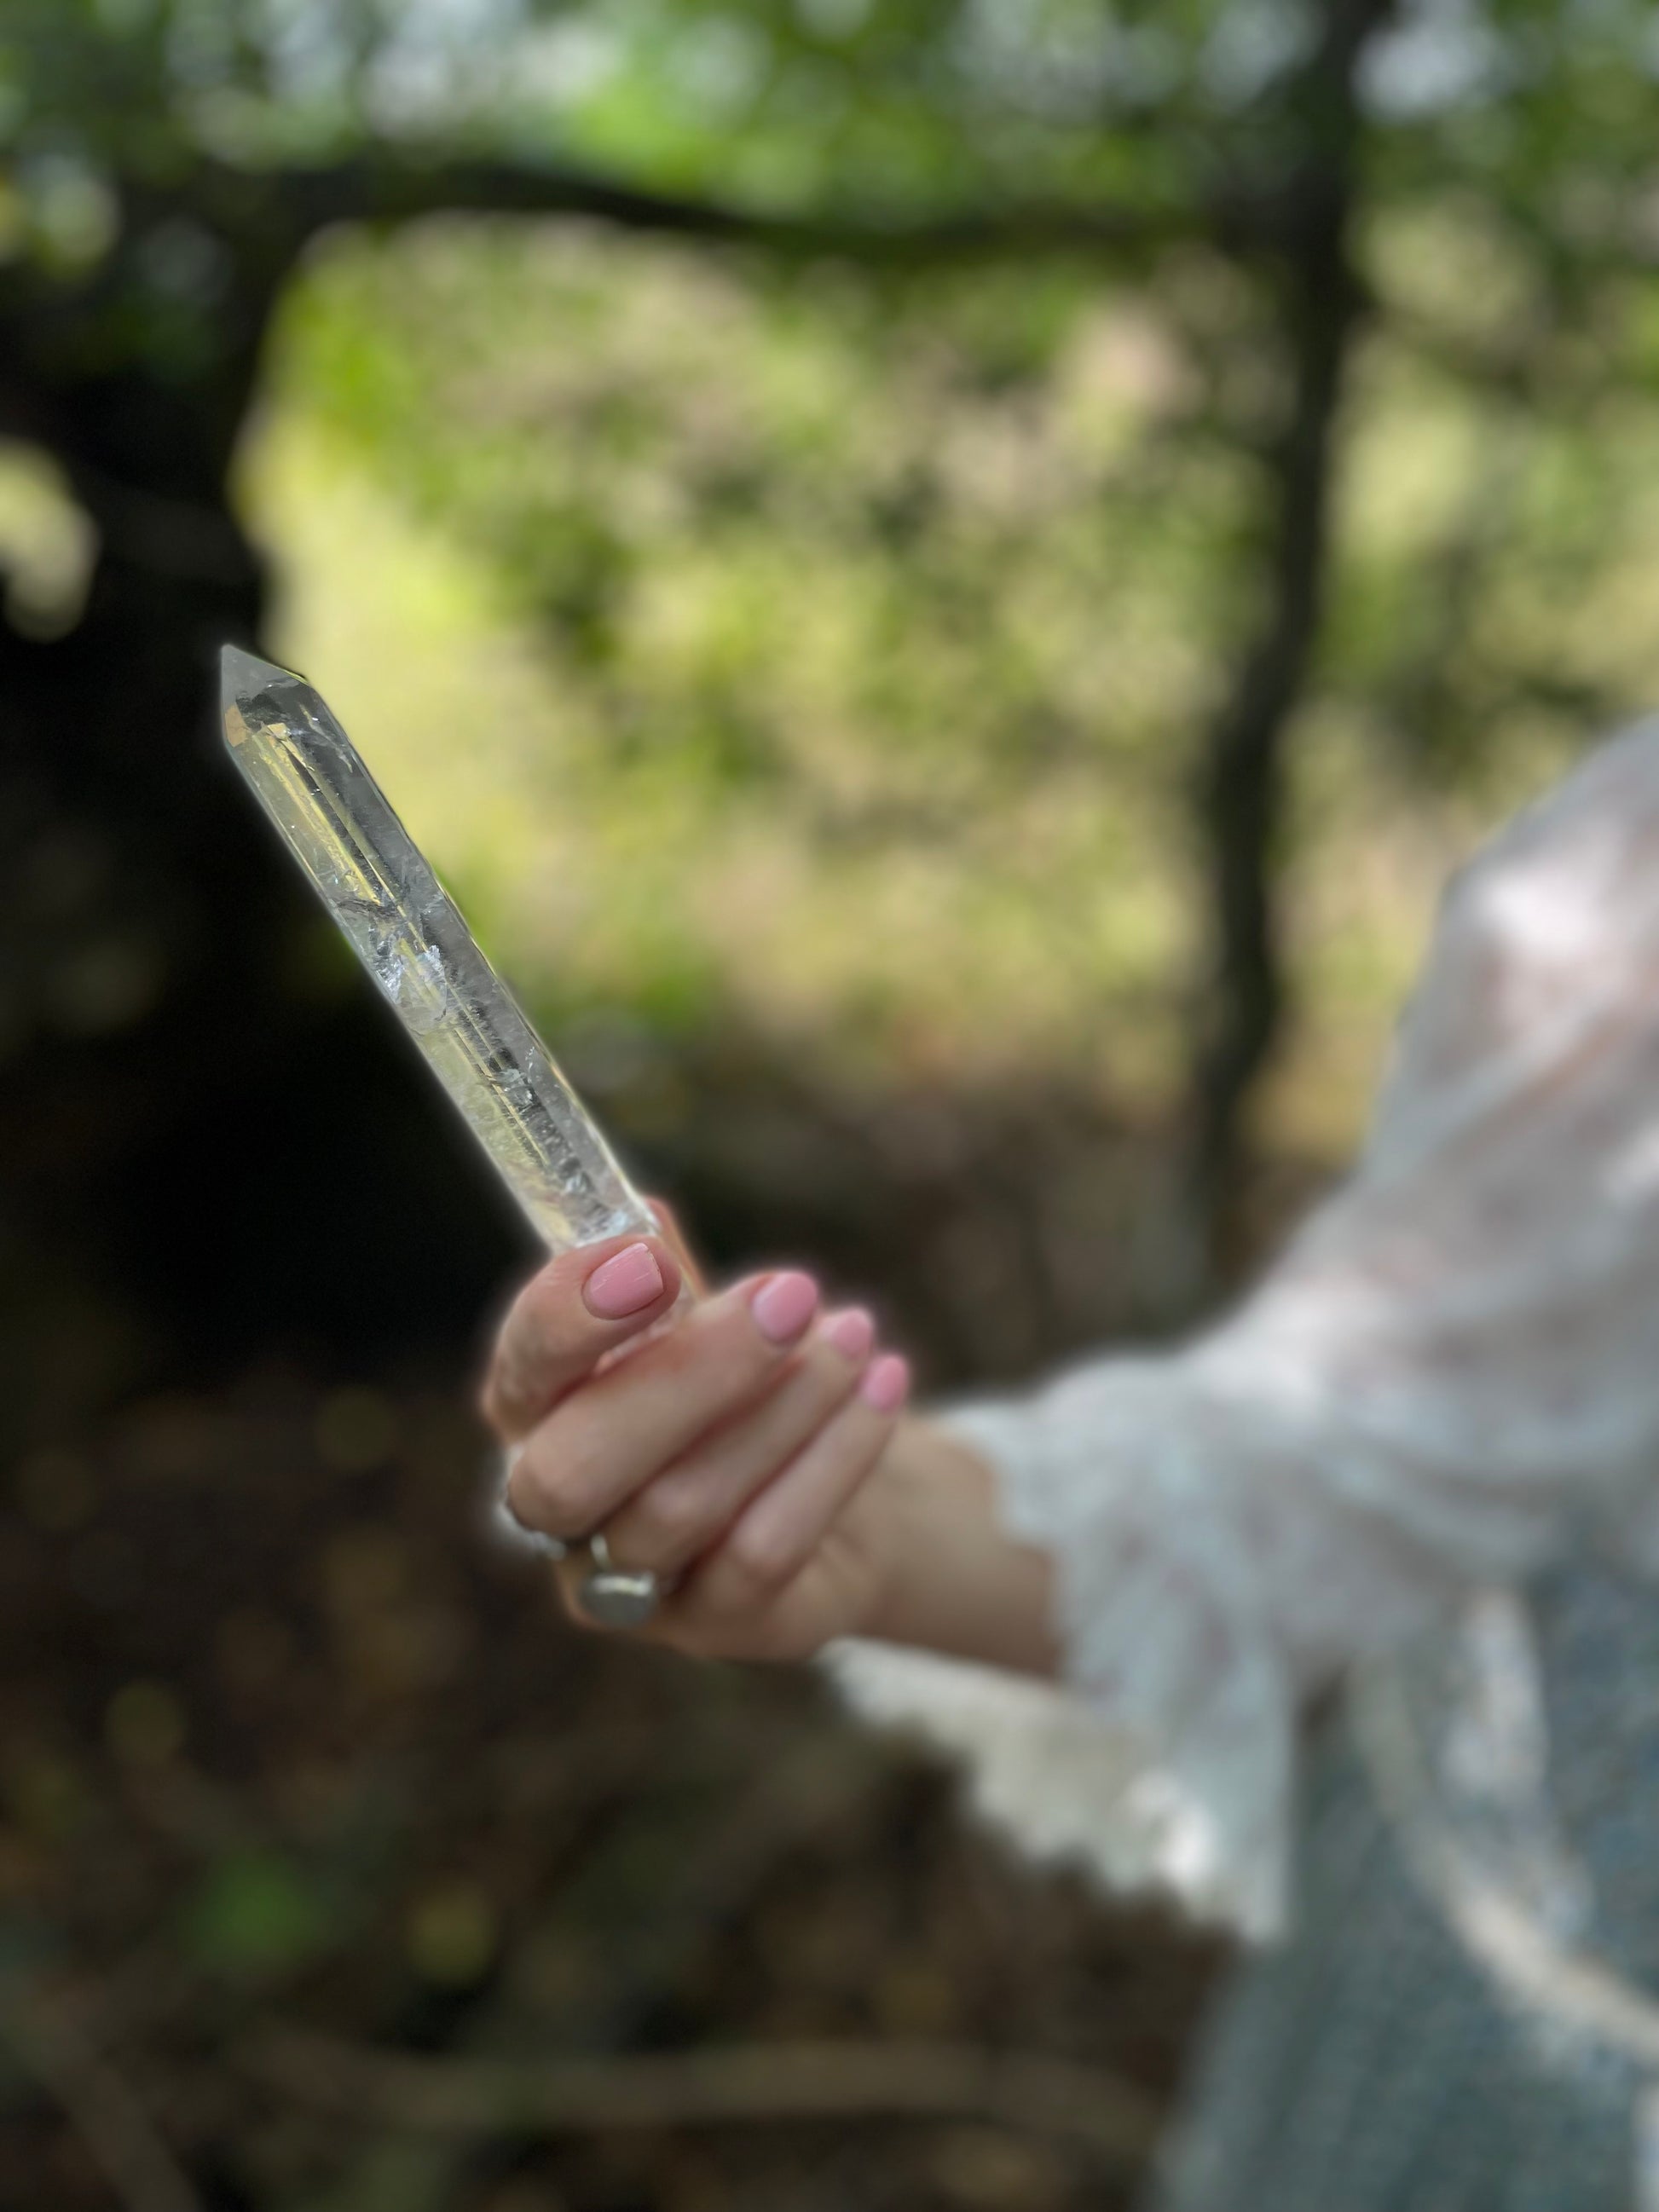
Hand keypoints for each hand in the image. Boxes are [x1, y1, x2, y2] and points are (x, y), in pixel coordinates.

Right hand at [482, 1215, 912, 1661]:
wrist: (835, 1494)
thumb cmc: (738, 1387)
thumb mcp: (698, 1319)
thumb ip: (661, 1274)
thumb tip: (638, 1214)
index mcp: (534, 1415)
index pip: (520, 1371)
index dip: (569, 1318)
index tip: (649, 1258)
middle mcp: (556, 1515)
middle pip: (575, 1471)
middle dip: (688, 1373)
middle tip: (791, 1290)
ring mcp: (629, 1585)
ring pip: (679, 1508)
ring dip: (784, 1404)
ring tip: (856, 1332)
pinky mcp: (717, 1627)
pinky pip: (764, 1551)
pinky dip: (833, 1458)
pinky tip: (884, 1385)